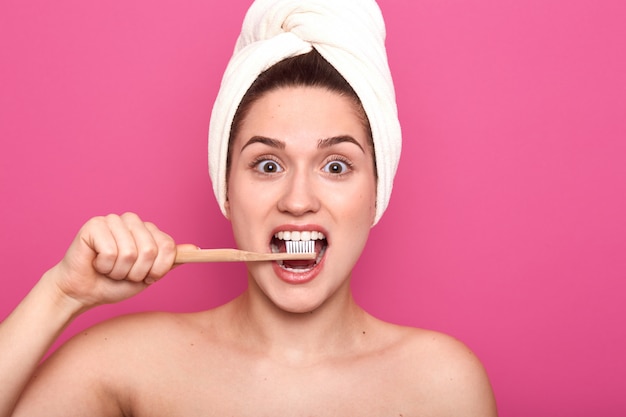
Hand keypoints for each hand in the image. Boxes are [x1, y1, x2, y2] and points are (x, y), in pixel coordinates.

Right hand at [46, 213, 180, 313]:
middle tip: (123, 274)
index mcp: (148, 231)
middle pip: (151, 250)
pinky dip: (105, 266)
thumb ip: (170, 261)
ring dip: (120, 271)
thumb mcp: (149, 275)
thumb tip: (197, 250)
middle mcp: (133, 221)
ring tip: (109, 269)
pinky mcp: (95, 225)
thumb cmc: (115, 283)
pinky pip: (111, 251)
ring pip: (130, 252)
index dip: (159, 269)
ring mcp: (113, 220)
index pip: (168, 247)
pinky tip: (97, 263)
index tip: (147, 277)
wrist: (84, 293)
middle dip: (137, 272)